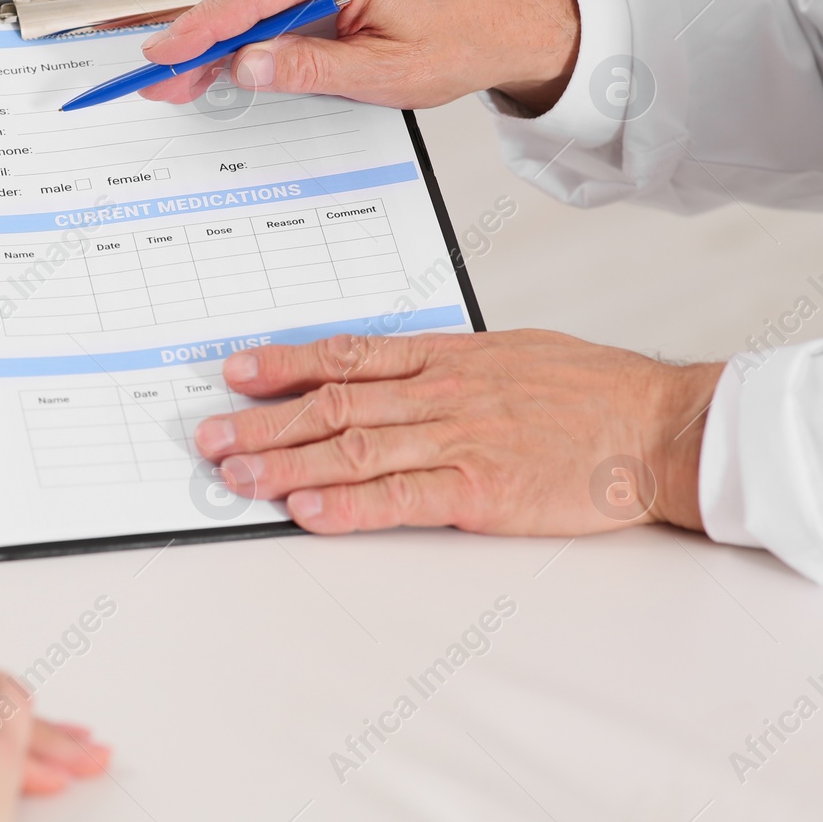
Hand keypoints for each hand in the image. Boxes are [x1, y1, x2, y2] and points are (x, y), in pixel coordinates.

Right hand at [137, 0, 580, 111]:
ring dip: (220, 33)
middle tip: (165, 79)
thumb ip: (309, 68)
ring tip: (189, 74)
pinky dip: (248, 21)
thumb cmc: (464, 36)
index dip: (199, 31)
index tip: (163, 57)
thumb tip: (247, 65)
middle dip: (199, 38)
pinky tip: (229, 53)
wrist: (510, 17)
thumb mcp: (384, 72)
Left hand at [193, 331, 722, 535]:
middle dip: (262, 421)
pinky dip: (347, 504)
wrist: (653, 424)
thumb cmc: (587, 389)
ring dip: (285, 463)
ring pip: (352, 448)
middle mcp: (438, 394)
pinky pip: (399, 496)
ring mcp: (457, 440)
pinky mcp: (480, 491)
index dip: (283, 364)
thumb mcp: (505, 353)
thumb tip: (387, 372)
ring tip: (235, 475)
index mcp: (443, 358)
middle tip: (209, 437)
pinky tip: (306, 510)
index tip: (236, 371)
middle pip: (331, 405)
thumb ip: (443, 365)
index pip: (345, 357)